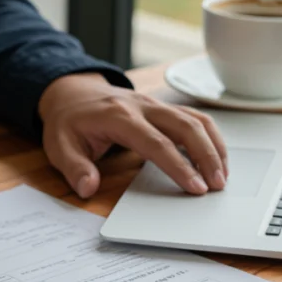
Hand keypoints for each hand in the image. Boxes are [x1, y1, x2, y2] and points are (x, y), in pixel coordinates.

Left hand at [38, 73, 228, 197]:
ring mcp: (156, 105)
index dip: (178, 166)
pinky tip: (217, 158)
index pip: (156, 143)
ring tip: (224, 175)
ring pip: (195, 120)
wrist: (71, 93)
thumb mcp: (58, 147)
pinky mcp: (164, 108)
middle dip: (207, 156)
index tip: (195, 187)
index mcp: (119, 116)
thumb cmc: (68, 122)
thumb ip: (74, 168)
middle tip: (219, 185)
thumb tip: (88, 188)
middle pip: (185, 126)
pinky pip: (194, 118)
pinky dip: (210, 137)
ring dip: (214, 146)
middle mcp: (143, 106)